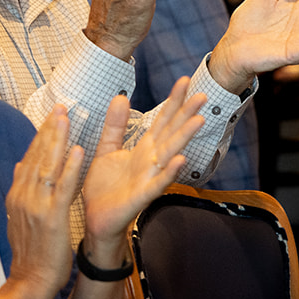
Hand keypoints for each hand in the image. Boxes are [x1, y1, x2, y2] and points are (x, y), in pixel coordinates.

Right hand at [4, 106, 85, 295]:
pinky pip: (63, 188)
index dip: (41, 135)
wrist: (29, 281)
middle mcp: (24, 195)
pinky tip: (78, 151)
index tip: (52, 116)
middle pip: (37, 156)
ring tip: (67, 117)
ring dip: (58, 139)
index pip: (30, 158)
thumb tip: (19, 166)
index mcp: (17, 195)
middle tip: (60, 106)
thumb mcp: (18, 218)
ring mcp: (36, 205)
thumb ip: (21, 191)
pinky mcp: (51, 217)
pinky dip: (70, 168)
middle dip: (50, 129)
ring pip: (48, 165)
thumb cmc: (30, 253)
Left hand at [81, 81, 206, 255]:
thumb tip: (120, 96)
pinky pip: (157, 183)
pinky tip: (181, 161)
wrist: (96, 219)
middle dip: (186, 114)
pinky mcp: (141, 196)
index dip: (173, 101)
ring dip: (184, 137)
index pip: (162, 120)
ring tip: (199, 119)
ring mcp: (148, 178)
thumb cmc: (105, 187)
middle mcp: (150, 161)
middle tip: (202, 94)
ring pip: (170, 154)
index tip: (185, 80)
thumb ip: (115, 126)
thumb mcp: (106, 149)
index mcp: (143, 149)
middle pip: (171, 132)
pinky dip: (169, 173)